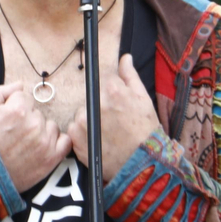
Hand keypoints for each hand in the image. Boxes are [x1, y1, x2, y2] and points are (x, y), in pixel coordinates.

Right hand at [0, 82, 70, 191]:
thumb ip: (1, 92)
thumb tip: (20, 84)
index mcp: (17, 109)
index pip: (24, 98)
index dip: (14, 108)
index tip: (7, 121)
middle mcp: (34, 124)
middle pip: (37, 113)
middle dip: (27, 120)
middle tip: (13, 136)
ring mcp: (44, 141)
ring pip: (50, 126)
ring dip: (41, 132)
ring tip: (24, 145)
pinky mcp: (52, 158)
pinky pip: (65, 141)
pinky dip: (56, 143)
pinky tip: (42, 148)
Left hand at [70, 54, 161, 180]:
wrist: (141, 163)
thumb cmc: (145, 131)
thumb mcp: (143, 99)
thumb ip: (130, 76)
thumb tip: (124, 58)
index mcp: (112, 89)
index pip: (104, 82)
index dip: (112, 94)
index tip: (118, 106)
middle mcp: (94, 102)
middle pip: (92, 97)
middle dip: (100, 106)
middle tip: (114, 122)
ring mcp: (82, 120)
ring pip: (83, 113)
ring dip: (91, 119)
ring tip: (107, 133)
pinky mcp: (75, 136)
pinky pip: (75, 129)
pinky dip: (84, 133)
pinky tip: (98, 140)